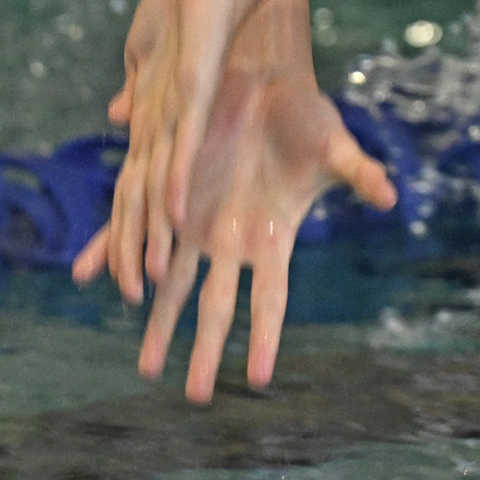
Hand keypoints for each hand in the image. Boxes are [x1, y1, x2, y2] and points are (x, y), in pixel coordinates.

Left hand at [73, 60, 395, 399]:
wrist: (263, 83)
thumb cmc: (305, 117)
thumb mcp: (334, 148)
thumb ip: (360, 175)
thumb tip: (391, 197)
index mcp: (273, 239)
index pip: (268, 301)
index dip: (262, 339)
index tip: (257, 379)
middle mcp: (232, 242)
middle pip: (216, 308)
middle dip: (204, 352)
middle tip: (194, 396)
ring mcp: (197, 224)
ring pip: (170, 284)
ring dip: (158, 327)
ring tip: (147, 368)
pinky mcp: (170, 199)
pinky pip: (135, 234)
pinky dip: (111, 254)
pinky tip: (89, 276)